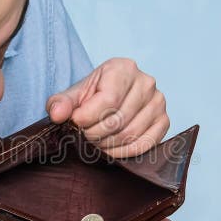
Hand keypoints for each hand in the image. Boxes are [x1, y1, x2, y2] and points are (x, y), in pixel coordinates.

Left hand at [45, 58, 169, 158]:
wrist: (111, 96)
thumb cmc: (93, 94)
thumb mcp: (75, 94)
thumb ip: (62, 103)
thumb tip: (56, 115)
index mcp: (124, 68)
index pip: (108, 100)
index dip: (87, 117)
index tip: (74, 123)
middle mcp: (146, 83)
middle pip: (118, 120)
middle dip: (94, 134)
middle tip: (82, 136)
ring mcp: (158, 102)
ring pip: (129, 134)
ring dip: (106, 145)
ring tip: (93, 141)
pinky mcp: (164, 121)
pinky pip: (144, 145)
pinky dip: (123, 152)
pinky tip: (109, 149)